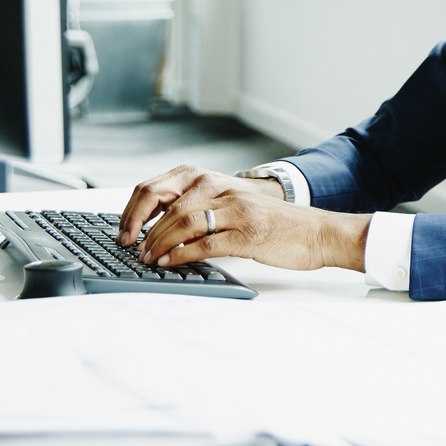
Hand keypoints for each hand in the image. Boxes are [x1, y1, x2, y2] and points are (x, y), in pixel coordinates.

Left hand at [118, 164, 368, 272]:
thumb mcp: (238, 207)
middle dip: (142, 228)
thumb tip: (167, 230)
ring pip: (183, 221)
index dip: (137, 208)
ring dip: (158, 243)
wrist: (319, 232)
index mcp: (219, 183)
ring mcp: (237, 212)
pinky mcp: (248, 235)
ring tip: (147, 258)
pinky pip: (206, 243)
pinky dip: (182, 254)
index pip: (164, 187)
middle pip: (169, 203)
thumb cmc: (278, 224)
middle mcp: (226, 191)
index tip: (126, 229)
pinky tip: (170, 262)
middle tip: (132, 247)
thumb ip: (207, 211)